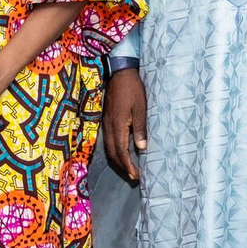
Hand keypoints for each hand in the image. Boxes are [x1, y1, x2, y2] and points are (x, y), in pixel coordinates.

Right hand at [102, 68, 147, 184]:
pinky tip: (121, 149)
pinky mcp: (106, 118)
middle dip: (121, 166)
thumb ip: (140, 128)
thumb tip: (141, 148)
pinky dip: (114, 149)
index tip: (135, 175)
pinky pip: (108, 138)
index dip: (127, 165)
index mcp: (117, 125)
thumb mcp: (140, 108)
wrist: (120, 71)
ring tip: (127, 166)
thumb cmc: (132, 89)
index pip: (121, 151)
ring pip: (108, 146)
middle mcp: (109, 126)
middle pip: (112, 152)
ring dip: (117, 159)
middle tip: (132, 175)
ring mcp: (105, 122)